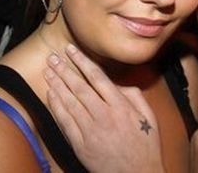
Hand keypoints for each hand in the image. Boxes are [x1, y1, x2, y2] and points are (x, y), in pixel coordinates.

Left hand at [44, 44, 164, 172]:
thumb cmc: (145, 147)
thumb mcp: (149, 117)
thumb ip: (134, 96)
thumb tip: (117, 84)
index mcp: (121, 107)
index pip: (97, 78)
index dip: (82, 61)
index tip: (71, 50)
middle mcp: (104, 116)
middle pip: (79, 87)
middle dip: (64, 70)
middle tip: (53, 57)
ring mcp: (90, 131)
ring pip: (69, 103)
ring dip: (57, 85)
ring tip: (48, 72)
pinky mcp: (81, 145)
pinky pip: (65, 123)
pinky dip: (56, 107)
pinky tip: (50, 95)